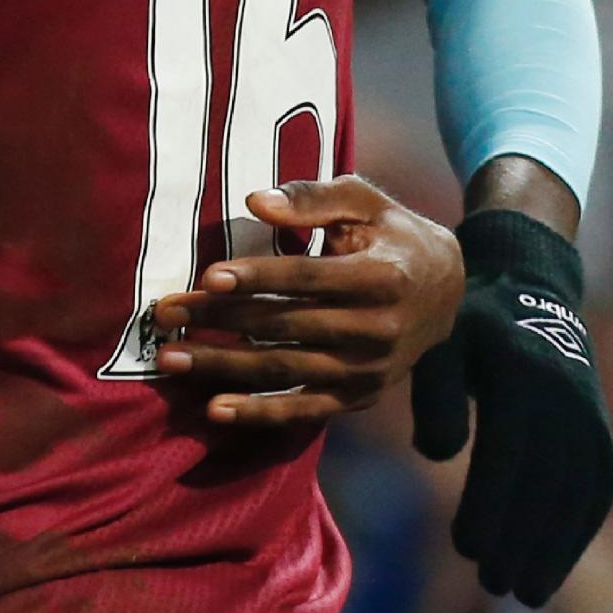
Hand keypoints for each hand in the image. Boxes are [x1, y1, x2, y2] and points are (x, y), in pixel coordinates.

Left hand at [151, 176, 462, 425]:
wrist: (447, 291)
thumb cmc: (391, 234)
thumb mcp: (363, 201)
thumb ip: (311, 199)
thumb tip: (255, 202)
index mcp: (382, 277)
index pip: (307, 279)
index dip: (258, 278)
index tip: (208, 277)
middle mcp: (378, 330)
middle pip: (286, 325)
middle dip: (220, 320)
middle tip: (165, 314)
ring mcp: (369, 370)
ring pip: (286, 369)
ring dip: (224, 366)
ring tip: (170, 359)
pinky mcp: (359, 396)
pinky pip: (305, 410)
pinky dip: (261, 413)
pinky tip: (216, 409)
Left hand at [412, 209, 612, 605]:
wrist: (528, 289)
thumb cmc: (466, 322)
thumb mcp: (439, 341)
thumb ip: (433, 395)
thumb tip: (435, 454)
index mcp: (521, 378)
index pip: (506, 455)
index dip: (487, 506)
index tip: (462, 548)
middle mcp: (566, 402)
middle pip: (545, 487)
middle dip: (520, 542)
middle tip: (492, 584)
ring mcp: (590, 419)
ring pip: (577, 497)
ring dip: (554, 549)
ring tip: (523, 591)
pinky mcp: (601, 432)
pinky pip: (597, 490)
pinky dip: (578, 530)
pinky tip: (553, 562)